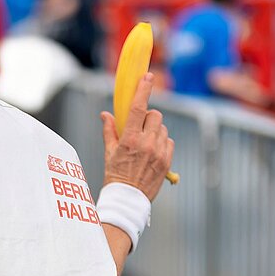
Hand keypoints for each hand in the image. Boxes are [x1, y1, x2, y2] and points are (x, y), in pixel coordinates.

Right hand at [100, 73, 173, 201]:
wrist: (128, 198)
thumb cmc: (115, 175)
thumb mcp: (109, 152)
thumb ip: (109, 130)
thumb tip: (105, 114)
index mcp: (130, 139)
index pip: (138, 108)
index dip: (143, 89)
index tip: (147, 76)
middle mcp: (147, 143)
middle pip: (155, 115)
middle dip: (148, 116)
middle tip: (139, 126)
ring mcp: (159, 152)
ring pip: (163, 128)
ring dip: (155, 130)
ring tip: (145, 143)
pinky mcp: (167, 160)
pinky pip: (169, 141)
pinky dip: (162, 141)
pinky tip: (152, 151)